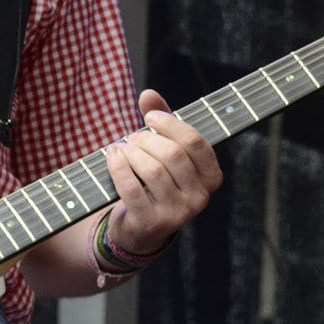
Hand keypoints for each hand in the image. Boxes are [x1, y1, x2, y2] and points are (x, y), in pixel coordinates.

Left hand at [102, 89, 223, 256]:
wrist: (140, 228)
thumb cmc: (155, 181)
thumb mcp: (163, 150)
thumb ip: (161, 120)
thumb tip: (148, 94)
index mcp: (211, 178)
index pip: (195, 142)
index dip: (170, 124)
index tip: (150, 118)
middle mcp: (200, 199)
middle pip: (173, 155)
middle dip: (146, 139)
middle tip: (132, 138)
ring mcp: (177, 215)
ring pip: (152, 171)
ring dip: (131, 152)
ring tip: (121, 148)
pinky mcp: (151, 223)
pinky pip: (131, 187)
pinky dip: (118, 166)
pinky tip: (112, 156)